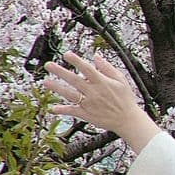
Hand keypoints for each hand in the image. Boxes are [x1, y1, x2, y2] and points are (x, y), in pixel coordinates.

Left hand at [43, 52, 159, 153]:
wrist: (128, 120)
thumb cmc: (125, 99)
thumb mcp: (121, 80)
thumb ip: (108, 68)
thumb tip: (96, 57)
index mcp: (102, 83)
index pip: (87, 69)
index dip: (76, 61)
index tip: (67, 54)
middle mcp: (94, 92)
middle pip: (74, 80)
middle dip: (61, 72)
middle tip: (49, 65)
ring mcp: (89, 104)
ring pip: (70, 94)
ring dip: (57, 88)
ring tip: (46, 82)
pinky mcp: (87, 114)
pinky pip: (72, 111)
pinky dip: (63, 110)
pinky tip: (53, 108)